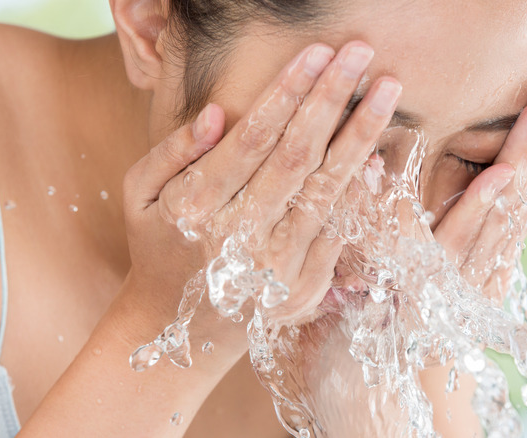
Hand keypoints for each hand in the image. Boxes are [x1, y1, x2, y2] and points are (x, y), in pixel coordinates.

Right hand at [119, 41, 402, 336]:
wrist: (181, 329)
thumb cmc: (159, 246)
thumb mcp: (140, 195)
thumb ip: (171, 152)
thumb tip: (215, 114)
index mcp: (196, 208)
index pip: (251, 138)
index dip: (287, 92)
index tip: (316, 52)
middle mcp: (239, 237)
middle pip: (295, 156)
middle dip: (330, 98)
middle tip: (360, 52)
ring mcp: (275, 267)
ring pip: (326, 189)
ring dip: (361, 135)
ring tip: (385, 90)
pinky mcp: (302, 287)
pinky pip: (339, 229)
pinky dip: (361, 189)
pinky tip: (379, 150)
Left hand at [433, 80, 526, 302]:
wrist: (415, 341)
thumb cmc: (431, 281)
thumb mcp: (452, 238)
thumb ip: (466, 200)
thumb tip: (482, 160)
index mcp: (498, 224)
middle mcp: (495, 237)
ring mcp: (478, 253)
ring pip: (509, 198)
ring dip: (524, 152)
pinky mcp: (450, 270)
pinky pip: (468, 231)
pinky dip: (484, 202)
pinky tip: (498, 173)